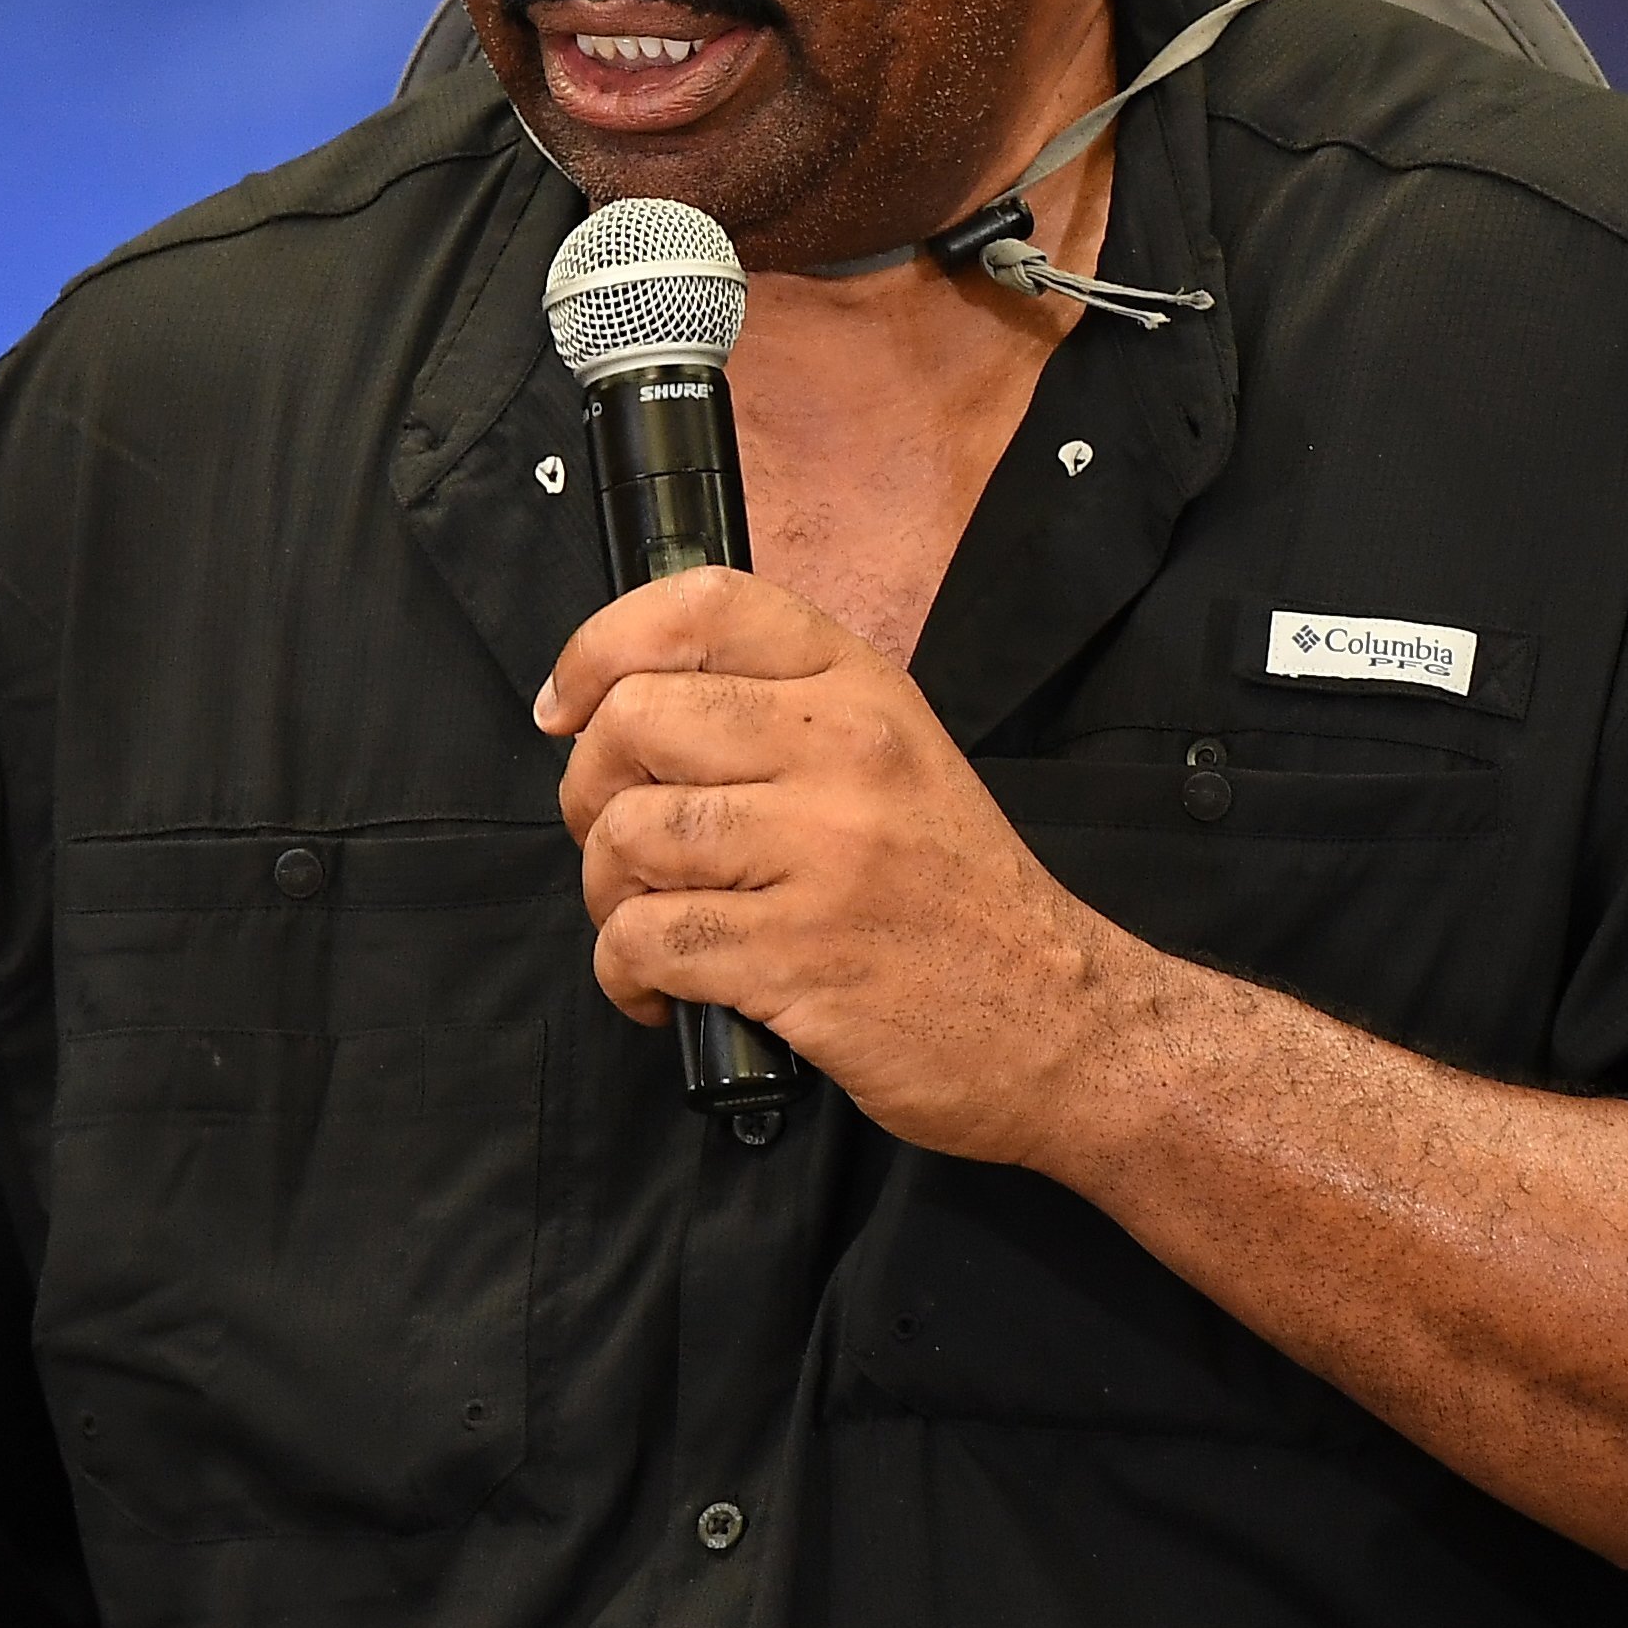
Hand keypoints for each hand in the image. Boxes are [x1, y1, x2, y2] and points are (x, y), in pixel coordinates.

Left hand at [534, 568, 1115, 1157]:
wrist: (1060, 1020)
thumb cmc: (959, 895)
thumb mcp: (899, 754)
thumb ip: (783, 713)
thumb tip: (628, 708)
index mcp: (861, 688)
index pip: (700, 606)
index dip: (599, 647)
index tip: (567, 706)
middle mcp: (842, 753)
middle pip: (632, 722)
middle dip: (586, 789)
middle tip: (616, 838)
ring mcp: (821, 856)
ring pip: (626, 836)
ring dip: (605, 892)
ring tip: (645, 919)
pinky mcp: (798, 959)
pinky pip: (645, 943)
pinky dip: (624, 974)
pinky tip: (661, 989)